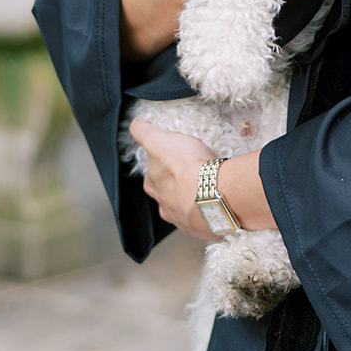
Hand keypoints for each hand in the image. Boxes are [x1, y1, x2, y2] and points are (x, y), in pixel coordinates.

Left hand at [128, 117, 215, 240]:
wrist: (211, 193)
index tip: (168, 161)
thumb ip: (144, 132)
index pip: (150, 177)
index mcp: (154, 185)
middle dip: (174, 187)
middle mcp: (165, 205)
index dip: (159, 167)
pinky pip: (203, 219)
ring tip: (205, 189)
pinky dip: (207, 212)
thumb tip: (135, 124)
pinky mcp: (204, 225)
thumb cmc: (184, 167)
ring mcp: (185, 218)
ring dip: (191, 201)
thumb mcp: (159, 141)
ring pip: (184, 209)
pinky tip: (216, 203)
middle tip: (188, 175)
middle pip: (166, 196)